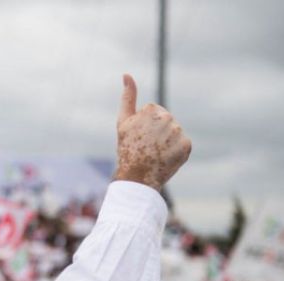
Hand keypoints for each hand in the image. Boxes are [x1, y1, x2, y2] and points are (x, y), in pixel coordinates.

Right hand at [115, 74, 191, 190]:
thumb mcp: (123, 121)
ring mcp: (178, 132)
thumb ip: (127, 96)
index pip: (154, 112)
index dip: (144, 126)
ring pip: (174, 133)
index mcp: (152, 110)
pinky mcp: (187, 146)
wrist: (136, 176)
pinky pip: (183, 144)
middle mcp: (167, 118)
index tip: (138, 137)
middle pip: (166, 121)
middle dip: (158, 132)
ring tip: (156, 153)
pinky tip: (165, 158)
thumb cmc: (126, 148)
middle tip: (147, 147)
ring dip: (167, 142)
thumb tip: (127, 74)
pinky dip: (176, 152)